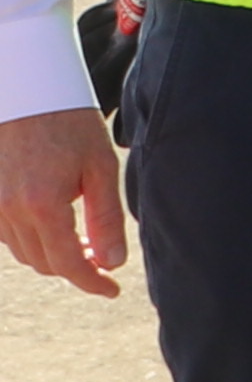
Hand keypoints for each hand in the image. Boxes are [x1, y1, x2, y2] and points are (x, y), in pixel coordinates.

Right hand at [0, 106, 125, 298]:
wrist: (25, 91)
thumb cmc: (68, 123)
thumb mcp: (100, 166)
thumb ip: (107, 218)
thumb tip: (112, 262)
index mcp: (43, 205)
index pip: (68, 264)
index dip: (92, 283)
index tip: (112, 290)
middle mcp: (8, 210)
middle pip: (44, 263)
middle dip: (75, 267)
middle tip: (103, 255)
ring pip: (23, 252)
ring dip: (52, 253)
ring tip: (83, 237)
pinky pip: (6, 235)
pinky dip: (31, 238)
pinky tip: (53, 221)